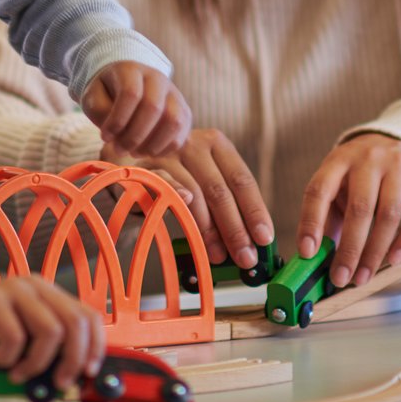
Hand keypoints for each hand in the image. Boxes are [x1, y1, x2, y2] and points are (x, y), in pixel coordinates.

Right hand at [0, 276, 105, 391]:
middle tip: (57, 383)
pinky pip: (13, 336)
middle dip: (72, 360)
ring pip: (50, 331)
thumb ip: (41, 350)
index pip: (88, 316)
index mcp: (49, 295)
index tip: (88, 373)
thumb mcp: (20, 338)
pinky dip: (6, 358)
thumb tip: (65, 381)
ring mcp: (14, 291)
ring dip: (36, 363)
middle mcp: (36, 288)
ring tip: (16, 374)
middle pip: (75, 323)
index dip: (95, 346)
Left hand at [81, 62, 191, 156]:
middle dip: (134, 136)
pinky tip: (147, 151)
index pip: (131, 93)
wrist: (128, 84)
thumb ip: (99, 110)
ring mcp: (174, 94)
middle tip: (119, 150)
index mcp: (132, 70)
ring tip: (134, 152)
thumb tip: (115, 132)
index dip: (117, 120)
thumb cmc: (108, 93)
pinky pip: (181, 134)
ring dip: (152, 145)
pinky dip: (164, 149)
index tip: (105, 137)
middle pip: (153, 107)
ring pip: (173, 121)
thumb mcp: (93, 96)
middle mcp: (157, 78)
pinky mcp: (184, 112)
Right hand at [103, 128, 272, 270]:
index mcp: (219, 145)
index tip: (264, 238)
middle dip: (235, 228)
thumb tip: (251, 242)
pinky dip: (178, 200)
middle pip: (221, 190)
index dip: (255, 211)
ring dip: (208, 229)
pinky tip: (188, 216)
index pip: (243, 180)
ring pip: (195, 193)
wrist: (136, 151)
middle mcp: (196, 144)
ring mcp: (170, 154)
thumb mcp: (208, 178)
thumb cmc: (181, 172)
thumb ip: (227, 203)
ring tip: (219, 255)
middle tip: (246, 256)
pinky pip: (165, 188)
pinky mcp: (147, 166)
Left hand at [296, 133, 400, 288]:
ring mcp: (398, 165)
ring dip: (375, 251)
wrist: (396, 143)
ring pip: (388, 214)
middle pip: (359, 207)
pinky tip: (393, 260)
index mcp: (338, 159)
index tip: (307, 253)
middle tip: (340, 278)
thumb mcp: (338, 185)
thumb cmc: (359, 176)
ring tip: (363, 276)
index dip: (311, 222)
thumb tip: (313, 259)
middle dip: (349, 248)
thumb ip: (326, 217)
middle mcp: (369, 158)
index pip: (319, 190)